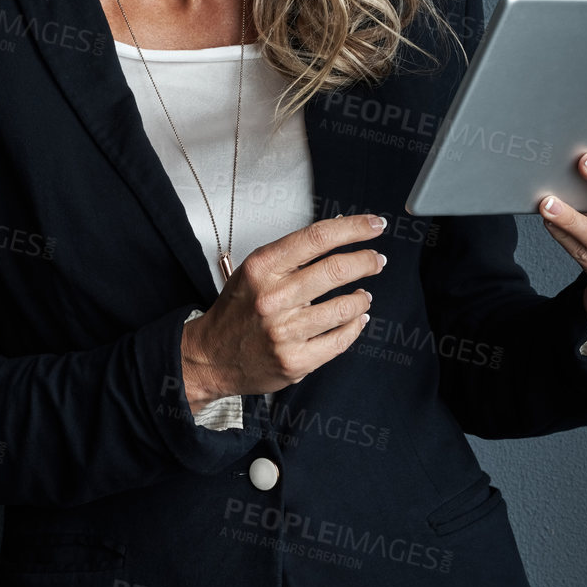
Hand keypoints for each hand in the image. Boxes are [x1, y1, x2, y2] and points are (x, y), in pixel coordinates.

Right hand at [180, 213, 387, 412]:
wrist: (211, 357)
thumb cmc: (237, 311)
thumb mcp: (254, 270)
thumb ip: (291, 255)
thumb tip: (338, 233)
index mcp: (262, 268)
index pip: (317, 237)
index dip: (353, 228)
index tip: (374, 226)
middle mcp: (272, 298)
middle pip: (336, 270)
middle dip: (366, 261)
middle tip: (376, 260)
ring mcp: (284, 332)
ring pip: (344, 307)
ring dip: (362, 298)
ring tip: (363, 295)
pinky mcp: (295, 361)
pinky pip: (340, 339)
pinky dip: (355, 325)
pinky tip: (356, 318)